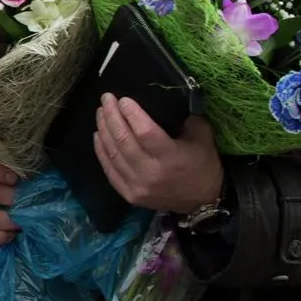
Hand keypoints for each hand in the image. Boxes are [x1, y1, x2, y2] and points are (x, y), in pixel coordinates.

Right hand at [0, 155, 21, 249]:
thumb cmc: (3, 184)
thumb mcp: (8, 172)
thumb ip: (22, 171)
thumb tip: (43, 176)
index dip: (1, 172)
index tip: (16, 178)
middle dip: (13, 198)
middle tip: (30, 203)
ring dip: (9, 221)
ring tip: (23, 223)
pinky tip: (11, 236)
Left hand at [94, 94, 224, 213]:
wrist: (201, 202)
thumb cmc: (203, 166)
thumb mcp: (203, 138)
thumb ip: (188, 118)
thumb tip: (167, 101)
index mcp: (171, 158)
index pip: (145, 132)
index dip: (132, 114)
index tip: (123, 99)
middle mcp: (151, 173)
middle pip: (124, 141)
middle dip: (112, 116)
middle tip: (106, 99)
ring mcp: (137, 186)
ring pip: (113, 154)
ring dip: (104, 130)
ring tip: (100, 112)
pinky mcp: (129, 195)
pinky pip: (109, 170)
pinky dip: (101, 151)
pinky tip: (98, 135)